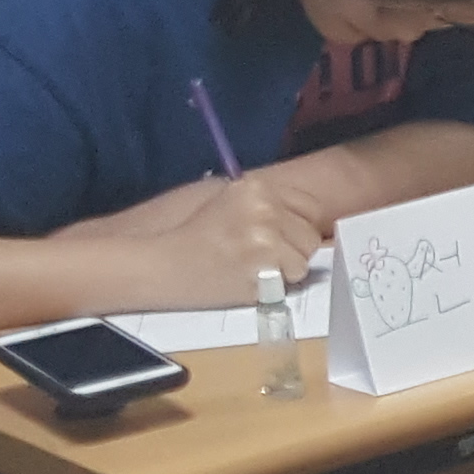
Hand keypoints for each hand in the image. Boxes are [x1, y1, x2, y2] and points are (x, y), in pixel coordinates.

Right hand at [91, 176, 330, 310]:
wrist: (162, 265)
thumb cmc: (194, 235)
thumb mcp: (229, 201)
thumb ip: (268, 203)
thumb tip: (310, 220)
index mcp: (257, 188)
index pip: (308, 208)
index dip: (297, 227)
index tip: (282, 237)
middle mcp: (265, 210)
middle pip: (310, 237)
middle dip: (293, 249)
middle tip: (262, 256)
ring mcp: (266, 241)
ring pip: (304, 260)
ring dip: (285, 269)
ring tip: (254, 268)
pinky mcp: (263, 271)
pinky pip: (291, 281)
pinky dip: (276, 285)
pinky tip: (250, 279)